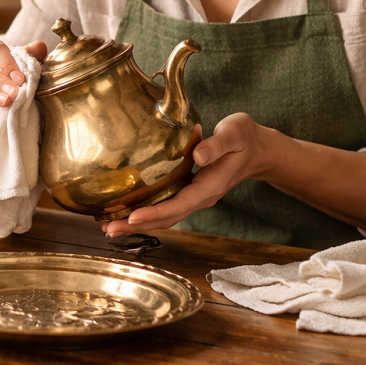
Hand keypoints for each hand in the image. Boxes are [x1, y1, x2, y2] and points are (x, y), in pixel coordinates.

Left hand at [101, 113, 269, 235]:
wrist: (257, 149)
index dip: (154, 214)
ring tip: (109, 227)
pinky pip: (165, 207)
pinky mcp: (189, 192)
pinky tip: (126, 212)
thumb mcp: (234, 135)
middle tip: (108, 229)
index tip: (132, 218)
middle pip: (166, 218)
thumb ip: (216, 145)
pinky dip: (145, 213)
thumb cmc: (244, 139)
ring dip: (137, 224)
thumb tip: (198, 155)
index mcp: (210, 187)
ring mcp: (194, 197)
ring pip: (164, 217)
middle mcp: (200, 197)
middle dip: (137, 226)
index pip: (178, 205)